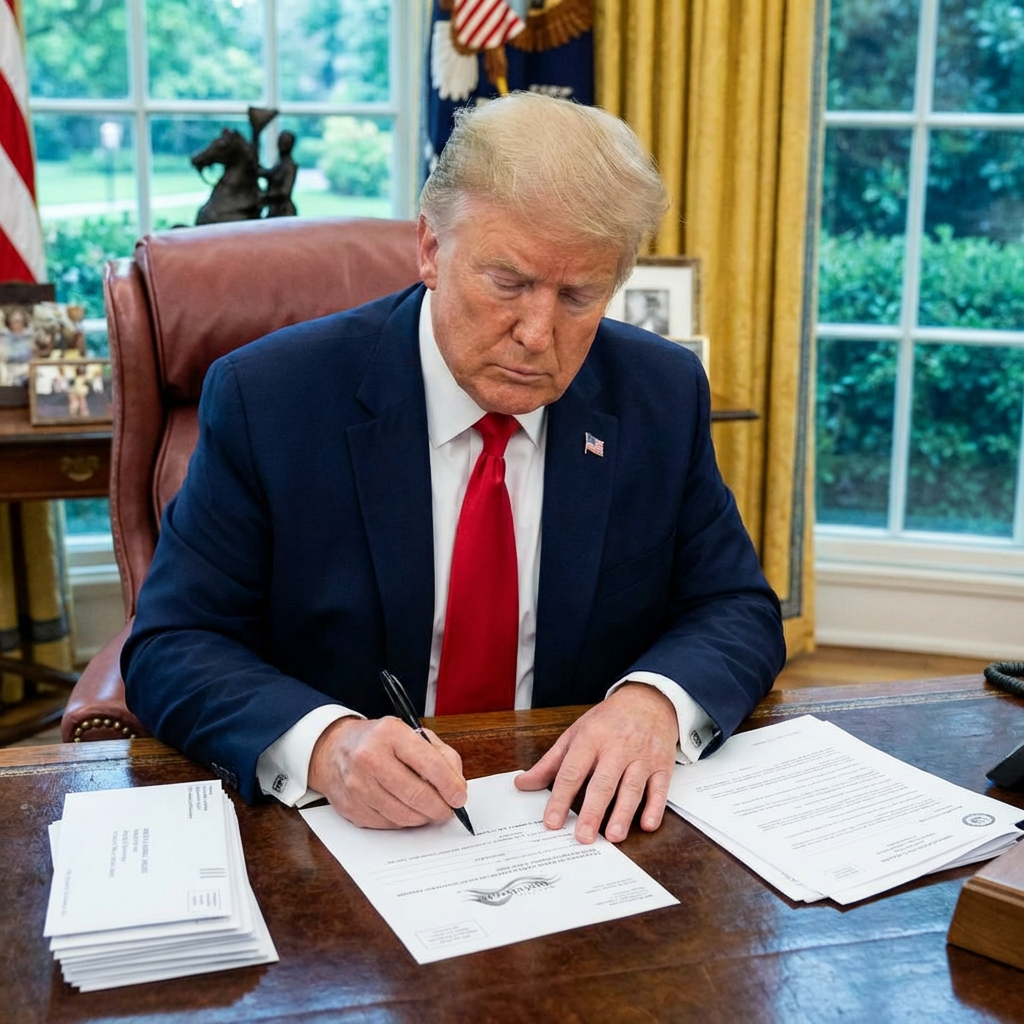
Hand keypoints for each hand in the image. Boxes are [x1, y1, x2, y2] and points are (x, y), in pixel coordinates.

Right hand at [308, 716, 467, 828]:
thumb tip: (458, 786)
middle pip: (417, 795)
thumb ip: (441, 755)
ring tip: (430, 810)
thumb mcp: (411, 733)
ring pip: (404, 815)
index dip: (450, 785)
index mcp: (390, 734)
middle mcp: (370, 758)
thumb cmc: (379, 741)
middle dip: (440, 808)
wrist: (333, 750)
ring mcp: (357, 785)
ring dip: (424, 817)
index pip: (429, 764)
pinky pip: (388, 824)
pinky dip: (404, 821)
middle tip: (449, 810)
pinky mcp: (351, 808)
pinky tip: (407, 810)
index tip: (460, 796)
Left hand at [514, 683, 678, 843]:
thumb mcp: (576, 734)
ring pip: (632, 787)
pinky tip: (648, 824)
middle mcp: (617, 747)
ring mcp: (642, 755)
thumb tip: (523, 784)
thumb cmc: (608, 721)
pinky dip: (656, 807)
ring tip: (612, 836)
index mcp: (590, 738)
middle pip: (603, 782)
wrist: (648, 700)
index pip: (572, 771)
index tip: (551, 822)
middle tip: (583, 836)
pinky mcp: (663, 764)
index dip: (560, 798)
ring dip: (623, 813)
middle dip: (593, 811)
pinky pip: (660, 788)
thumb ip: (550, 763)